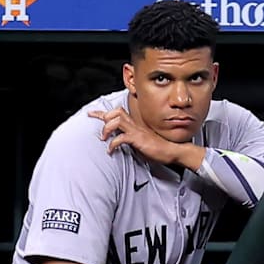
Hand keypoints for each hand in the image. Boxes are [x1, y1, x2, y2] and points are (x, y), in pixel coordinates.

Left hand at [87, 108, 204, 170]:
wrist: (172, 151)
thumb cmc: (156, 147)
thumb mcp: (139, 139)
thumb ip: (128, 136)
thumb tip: (116, 138)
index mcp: (134, 124)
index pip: (117, 112)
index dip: (102, 112)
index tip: (91, 113)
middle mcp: (134, 125)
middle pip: (116, 112)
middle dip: (102, 117)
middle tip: (96, 126)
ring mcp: (136, 131)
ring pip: (116, 121)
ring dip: (106, 129)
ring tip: (104, 139)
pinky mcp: (138, 140)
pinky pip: (121, 138)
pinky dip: (112, 144)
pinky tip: (110, 151)